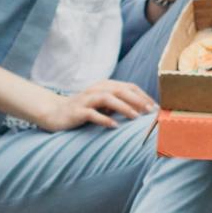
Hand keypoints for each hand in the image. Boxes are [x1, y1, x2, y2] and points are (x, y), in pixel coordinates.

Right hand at [34, 79, 155, 130]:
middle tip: (151, 112)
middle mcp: (96, 89)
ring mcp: (86, 100)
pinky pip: (92, 114)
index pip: (129, 87)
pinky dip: (104, 119)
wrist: (55, 113)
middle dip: (138, 100)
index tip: (156, 107)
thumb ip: (119, 104)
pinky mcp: (77, 111)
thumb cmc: (84, 109)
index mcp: (105, 86)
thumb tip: (143, 112)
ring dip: (124, 107)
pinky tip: (114, 126)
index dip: (144, 96)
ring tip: (136, 117)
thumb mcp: (103, 105)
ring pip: (107, 98)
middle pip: (120, 90)